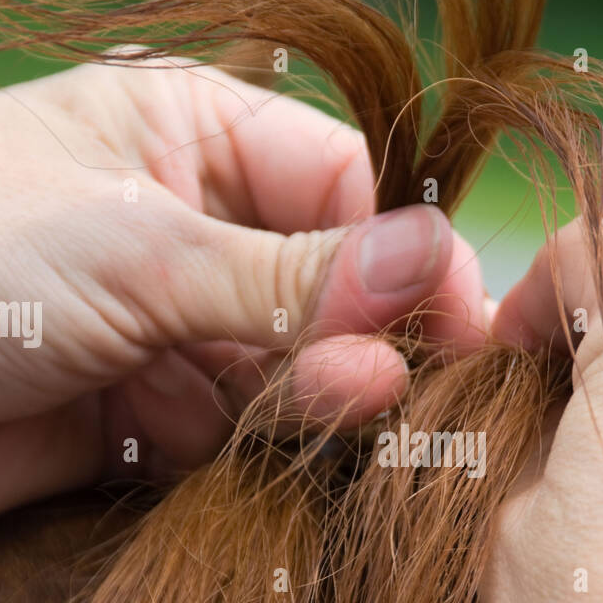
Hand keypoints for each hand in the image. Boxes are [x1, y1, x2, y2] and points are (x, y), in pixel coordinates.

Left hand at [0, 56, 485, 510]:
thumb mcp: (137, 248)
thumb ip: (289, 274)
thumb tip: (434, 258)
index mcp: (187, 139)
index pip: (341, 185)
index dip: (407, 251)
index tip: (465, 320)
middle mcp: (189, 233)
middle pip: (327, 287)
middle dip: (360, 337)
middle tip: (398, 387)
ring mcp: (169, 331)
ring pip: (288, 373)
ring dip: (312, 403)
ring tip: (331, 421)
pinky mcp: (145, 422)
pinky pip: (237, 440)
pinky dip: (259, 457)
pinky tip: (267, 463)